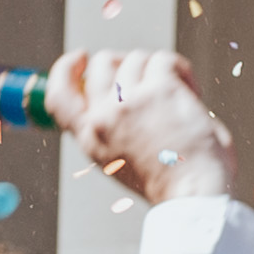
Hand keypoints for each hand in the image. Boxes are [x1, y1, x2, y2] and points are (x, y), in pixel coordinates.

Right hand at [47, 48, 238, 208]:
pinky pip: (164, 60)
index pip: (58, 95)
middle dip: (126, 64)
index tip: (80, 56)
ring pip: (136, 58)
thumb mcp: (124, 161)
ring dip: (158, 71)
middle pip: (102, 64)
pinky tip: (192, 92)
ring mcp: (129, 101)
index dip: (65, 70)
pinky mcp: (159, 90)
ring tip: (180, 96)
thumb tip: (124, 94)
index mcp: (90, 138)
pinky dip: (180, 70)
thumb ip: (115, 130)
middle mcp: (103, 117)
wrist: (195, 197)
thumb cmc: (173, 184)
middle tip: (152, 80)